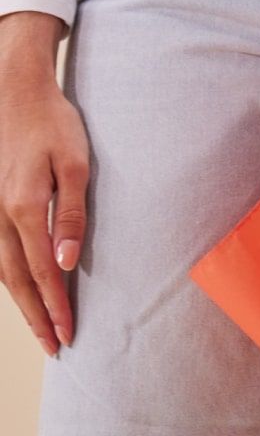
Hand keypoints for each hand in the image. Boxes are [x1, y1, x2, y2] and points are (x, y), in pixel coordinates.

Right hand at [0, 11, 86, 357]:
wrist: (17, 89)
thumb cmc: (54, 124)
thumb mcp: (75, 165)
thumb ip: (71, 215)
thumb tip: (65, 262)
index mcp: (23, 208)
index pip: (42, 272)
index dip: (55, 306)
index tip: (68, 335)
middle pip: (16, 279)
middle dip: (37, 315)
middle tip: (55, 346)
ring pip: (1, 269)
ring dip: (21, 300)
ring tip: (40, 326)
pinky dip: (8, 276)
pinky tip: (20, 286)